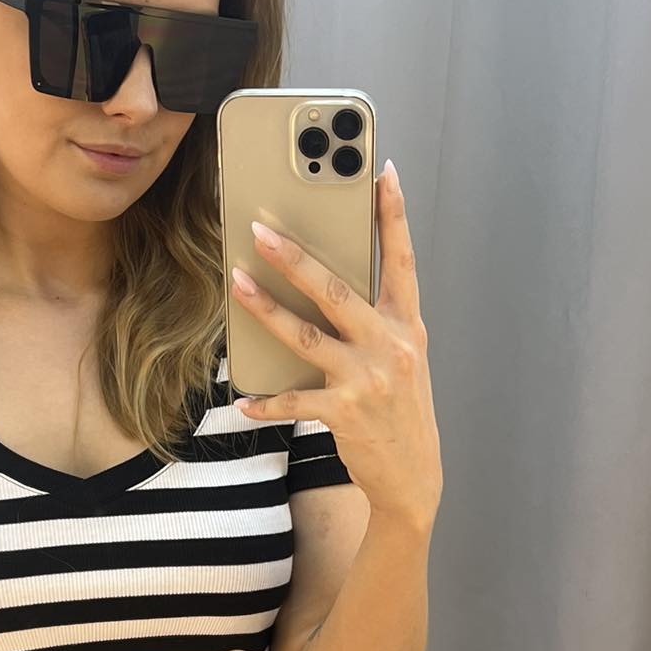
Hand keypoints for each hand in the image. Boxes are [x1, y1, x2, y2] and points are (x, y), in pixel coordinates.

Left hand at [228, 158, 441, 528]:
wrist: (414, 477)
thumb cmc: (400, 410)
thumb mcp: (402, 358)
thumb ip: (375, 320)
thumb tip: (325, 281)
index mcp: (408, 326)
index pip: (402, 260)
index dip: (393, 215)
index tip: (382, 173)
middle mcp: (392, 346)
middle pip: (339, 291)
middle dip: (297, 258)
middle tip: (262, 231)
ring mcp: (368, 380)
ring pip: (308, 335)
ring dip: (266, 309)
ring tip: (236, 284)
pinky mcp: (345, 413)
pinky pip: (294, 400)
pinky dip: (265, 403)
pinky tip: (241, 401)